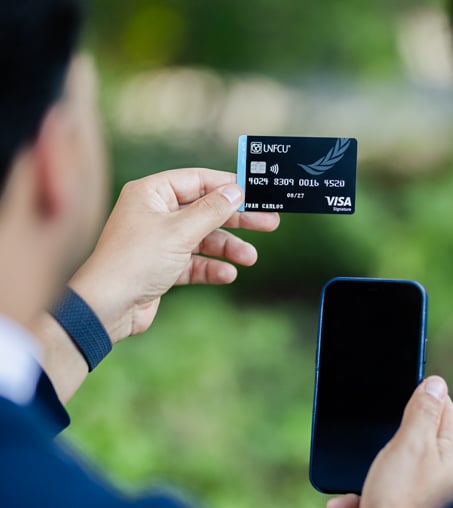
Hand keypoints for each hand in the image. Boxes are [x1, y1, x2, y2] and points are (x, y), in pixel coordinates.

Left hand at [69, 168, 278, 342]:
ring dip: (227, 248)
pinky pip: (193, 262)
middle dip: (237, 220)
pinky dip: (210, 268)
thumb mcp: (180, 231)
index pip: (197, 181)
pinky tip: (227, 275)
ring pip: (202, 239)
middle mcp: (155, 214)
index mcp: (151, 194)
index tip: (256, 192)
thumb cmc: (136, 261)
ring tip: (249, 258)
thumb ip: (212, 210)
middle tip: (269, 223)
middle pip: (205, 211)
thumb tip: (236, 191)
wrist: (108, 306)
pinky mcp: (162, 267)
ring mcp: (159, 241)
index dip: (227, 186)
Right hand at [327, 377, 452, 507]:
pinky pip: (379, 490)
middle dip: (392, 429)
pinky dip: (360, 493)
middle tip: (376, 427)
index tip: (401, 387)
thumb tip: (437, 383)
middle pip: (418, 432)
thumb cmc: (400, 498)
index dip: (423, 394)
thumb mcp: (410, 442)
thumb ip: (424, 411)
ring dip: (370, 463)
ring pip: (394, 461)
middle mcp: (442, 471)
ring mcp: (422, 491)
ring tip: (359, 468)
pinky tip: (343, 502)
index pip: (445, 407)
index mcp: (451, 451)